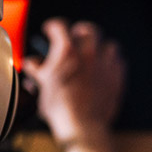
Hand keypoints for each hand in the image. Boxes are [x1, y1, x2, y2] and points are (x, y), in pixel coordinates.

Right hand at [22, 18, 125, 144]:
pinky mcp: (116, 78)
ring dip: (100, 46)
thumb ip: (36, 69)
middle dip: (80, 31)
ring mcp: (104, 64)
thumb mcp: (42, 85)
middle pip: (88, 29)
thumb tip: (32, 64)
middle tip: (75, 37)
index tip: (50, 30)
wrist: (82, 126)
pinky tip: (105, 68)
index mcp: (66, 51)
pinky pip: (119, 62)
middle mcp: (87, 53)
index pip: (59, 26)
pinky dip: (112, 62)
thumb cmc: (60, 107)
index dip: (52, 26)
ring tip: (93, 53)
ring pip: (109, 44)